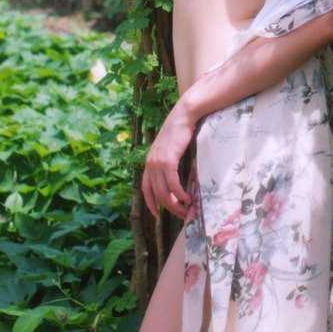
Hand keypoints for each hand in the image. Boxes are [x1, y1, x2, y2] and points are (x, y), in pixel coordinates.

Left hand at [141, 104, 196, 220]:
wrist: (183, 116)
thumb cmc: (179, 130)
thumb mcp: (169, 148)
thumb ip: (168, 161)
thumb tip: (174, 176)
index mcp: (149, 162)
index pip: (145, 189)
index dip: (150, 203)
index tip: (156, 215)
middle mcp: (150, 164)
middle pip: (156, 194)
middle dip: (168, 208)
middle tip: (181, 215)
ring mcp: (158, 163)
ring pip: (164, 192)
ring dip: (176, 204)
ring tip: (186, 209)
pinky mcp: (168, 161)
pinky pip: (173, 184)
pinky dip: (180, 194)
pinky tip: (187, 198)